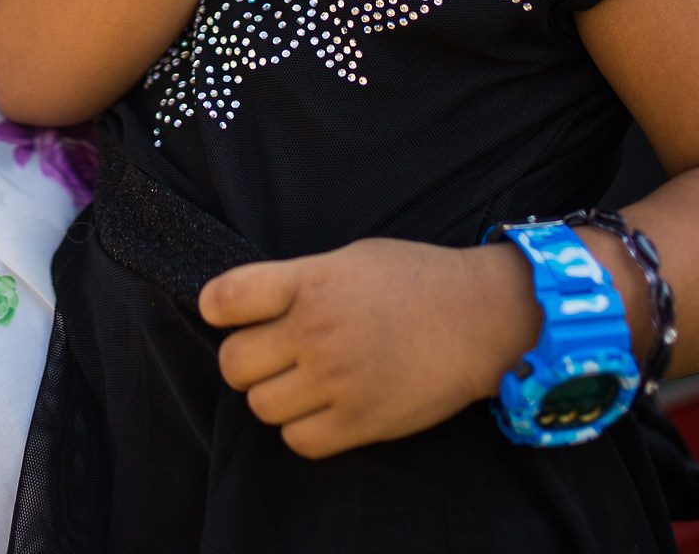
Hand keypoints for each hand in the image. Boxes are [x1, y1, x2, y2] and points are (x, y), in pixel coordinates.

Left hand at [199, 237, 538, 458]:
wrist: (480, 318)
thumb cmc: (416, 280)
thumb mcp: (350, 258)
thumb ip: (299, 281)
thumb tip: (250, 307)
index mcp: (311, 282)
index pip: (226, 298)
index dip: (217, 308)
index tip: (228, 313)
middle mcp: (316, 332)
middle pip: (233, 363)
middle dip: (246, 360)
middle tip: (271, 355)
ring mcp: (338, 380)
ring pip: (261, 406)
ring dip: (273, 396)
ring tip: (302, 382)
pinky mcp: (361, 421)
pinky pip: (298, 440)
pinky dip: (301, 429)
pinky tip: (321, 409)